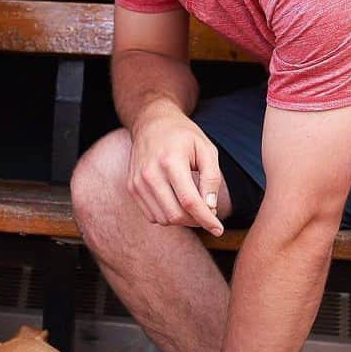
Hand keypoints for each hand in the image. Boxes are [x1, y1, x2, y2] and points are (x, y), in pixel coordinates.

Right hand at [128, 106, 223, 235]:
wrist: (151, 122)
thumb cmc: (183, 135)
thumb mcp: (206, 149)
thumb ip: (211, 178)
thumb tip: (210, 207)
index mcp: (170, 161)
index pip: (189, 201)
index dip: (206, 219)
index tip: (218, 229)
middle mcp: (149, 174)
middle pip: (175, 215)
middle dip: (196, 221)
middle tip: (209, 214)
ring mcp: (137, 182)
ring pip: (163, 219)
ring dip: (182, 220)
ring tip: (194, 207)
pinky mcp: (132, 187)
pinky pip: (151, 215)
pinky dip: (167, 216)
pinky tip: (177, 203)